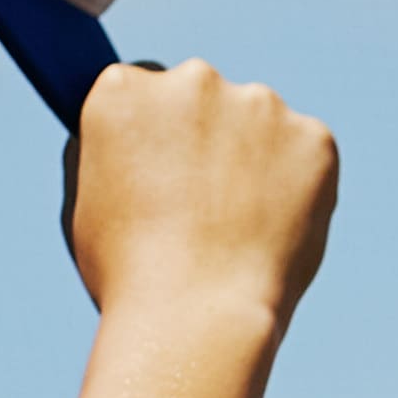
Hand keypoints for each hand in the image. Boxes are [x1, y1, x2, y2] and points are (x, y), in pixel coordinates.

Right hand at [60, 62, 340, 330]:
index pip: (140, 89)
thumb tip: (125, 132)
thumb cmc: (126, 273)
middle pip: (199, 97)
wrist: (195, 317)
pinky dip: (293, 186)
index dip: (149, 135)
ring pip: (255, 124)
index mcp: (123, 89)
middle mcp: (192, 80)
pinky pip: (302, 155)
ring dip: (249, 159)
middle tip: (196, 207)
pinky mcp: (313, 136)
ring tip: (234, 229)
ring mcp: (259, 104)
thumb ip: (107, 150)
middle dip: (201, 138)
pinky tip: (268, 231)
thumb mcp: (83, 202)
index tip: (154, 171)